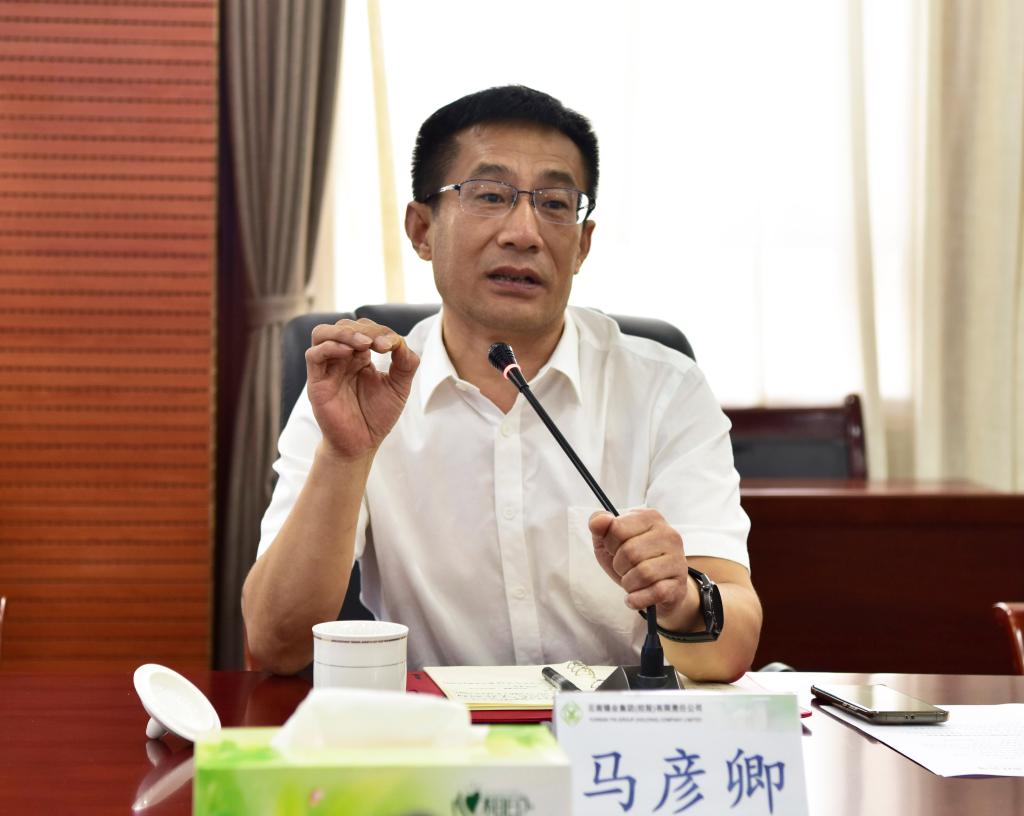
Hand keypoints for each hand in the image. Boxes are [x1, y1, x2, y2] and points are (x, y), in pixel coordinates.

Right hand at [304, 318, 419, 460]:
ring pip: (322, 333)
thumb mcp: (399, 387)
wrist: (361, 445)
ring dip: (344, 332)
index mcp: (359, 357)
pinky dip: (330, 347)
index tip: (394, 346)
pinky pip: (313, 355)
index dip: (381, 332)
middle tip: (381, 345)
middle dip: (365, 330)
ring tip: (364, 343)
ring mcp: (327, 369)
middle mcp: (341, 359)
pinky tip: (349, 354)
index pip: (365, 330)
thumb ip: (405, 362)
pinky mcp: (316, 382)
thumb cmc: (377, 416)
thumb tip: (401, 340)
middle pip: (344, 325)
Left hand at [589, 508, 693, 630]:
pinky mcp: (679, 584)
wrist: (659, 587)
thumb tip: (598, 521)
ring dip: (628, 583)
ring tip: (631, 582)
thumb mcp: (609, 540)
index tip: (615, 549)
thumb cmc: (631, 560)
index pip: (617, 528)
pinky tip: (633, 598)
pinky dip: (637, 599)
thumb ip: (599, 524)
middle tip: (624, 569)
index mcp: (650, 517)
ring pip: (643, 573)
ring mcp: (678, 560)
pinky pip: (655, 592)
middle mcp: (668, 534)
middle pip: (630, 552)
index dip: (609, 544)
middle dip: (619, 566)